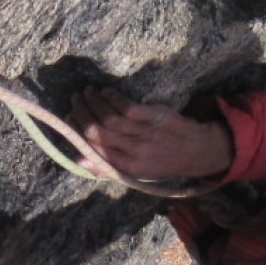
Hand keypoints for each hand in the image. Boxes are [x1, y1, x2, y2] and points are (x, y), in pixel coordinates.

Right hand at [70, 87, 233, 183]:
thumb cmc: (162, 162)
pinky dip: (113, 98)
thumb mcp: (135, 172)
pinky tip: (107, 92)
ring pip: (111, 117)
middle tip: (75, 100)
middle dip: (82, 113)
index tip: (69, 117)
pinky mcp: (155, 117)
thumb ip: (106, 166)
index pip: (94, 148)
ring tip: (88, 92)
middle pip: (99, 131)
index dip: (77, 131)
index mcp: (127, 166)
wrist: (197, 152)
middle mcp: (134, 151)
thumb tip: (77, 159)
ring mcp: (145, 134)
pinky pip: (128, 106)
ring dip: (95, 102)